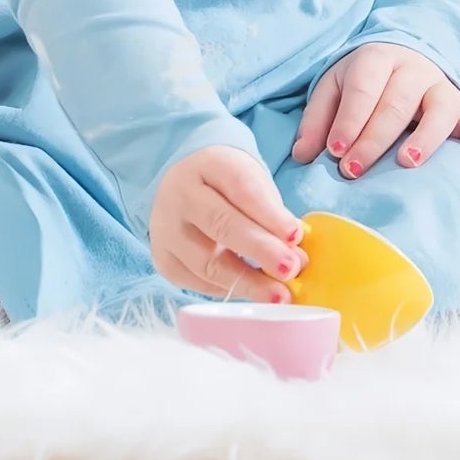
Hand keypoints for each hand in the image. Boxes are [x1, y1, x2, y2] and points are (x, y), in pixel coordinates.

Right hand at [151, 145, 305, 300]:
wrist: (186, 185)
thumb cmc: (229, 185)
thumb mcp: (254, 184)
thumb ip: (274, 216)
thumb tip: (297, 258)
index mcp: (209, 164)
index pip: (241, 189)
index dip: (269, 214)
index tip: (295, 236)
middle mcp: (180, 195)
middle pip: (221, 225)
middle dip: (260, 250)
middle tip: (291, 268)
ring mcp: (166, 229)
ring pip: (207, 262)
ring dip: (247, 282)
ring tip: (279, 295)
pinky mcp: (163, 259)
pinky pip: (197, 282)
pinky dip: (228, 290)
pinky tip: (252, 293)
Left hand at [291, 43, 459, 177]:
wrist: (406, 59)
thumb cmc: (363, 84)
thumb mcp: (334, 88)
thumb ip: (317, 119)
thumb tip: (304, 155)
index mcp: (376, 60)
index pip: (363, 89)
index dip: (348, 120)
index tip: (333, 152)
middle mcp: (414, 71)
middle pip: (397, 102)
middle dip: (374, 137)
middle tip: (353, 169)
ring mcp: (443, 89)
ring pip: (440, 109)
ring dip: (425, 137)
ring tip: (408, 162)